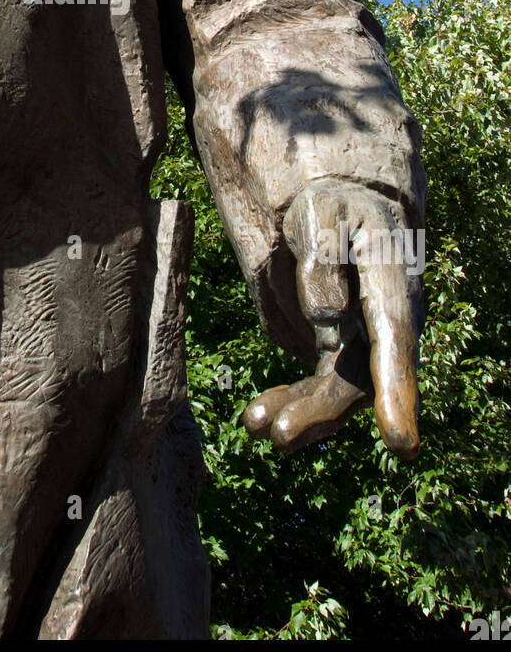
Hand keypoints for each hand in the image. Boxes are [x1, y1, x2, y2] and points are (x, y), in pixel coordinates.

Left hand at [243, 179, 423, 458]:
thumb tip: (328, 318)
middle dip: (323, 411)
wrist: (342, 211)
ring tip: (253, 424)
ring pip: (339, 392)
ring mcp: (367, 343)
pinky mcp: (342, 354)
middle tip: (278, 432)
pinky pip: (320, 387)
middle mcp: (387, 322)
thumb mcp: (322, 212)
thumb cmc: (334, 208)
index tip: (399, 443)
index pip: (395, 338)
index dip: (398, 391)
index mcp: (391, 281)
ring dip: (301, 414)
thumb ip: (324, 256)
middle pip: (363, 378)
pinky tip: (256, 417)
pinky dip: (291, 403)